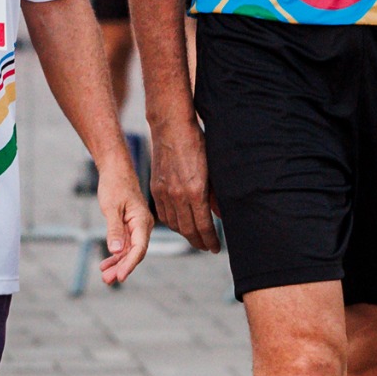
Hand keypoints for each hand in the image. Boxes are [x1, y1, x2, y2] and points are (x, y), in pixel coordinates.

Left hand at [94, 154, 153, 284]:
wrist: (116, 171)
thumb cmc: (114, 186)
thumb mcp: (111, 208)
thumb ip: (114, 230)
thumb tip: (117, 251)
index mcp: (142, 221)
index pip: (139, 248)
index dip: (130, 264)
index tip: (120, 276)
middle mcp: (143, 226)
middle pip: (134, 253)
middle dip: (121, 268)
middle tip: (107, 280)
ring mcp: (136, 227)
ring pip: (129, 251)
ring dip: (117, 264)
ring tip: (104, 277)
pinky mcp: (129, 226)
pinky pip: (124, 245)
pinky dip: (116, 255)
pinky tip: (106, 264)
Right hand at [148, 117, 220, 252]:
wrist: (171, 127)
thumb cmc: (197, 143)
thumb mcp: (213, 168)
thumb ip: (217, 195)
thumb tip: (221, 215)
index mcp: (195, 191)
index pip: (204, 226)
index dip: (211, 240)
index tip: (216, 248)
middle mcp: (178, 195)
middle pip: (188, 229)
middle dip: (199, 241)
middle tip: (207, 247)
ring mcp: (164, 193)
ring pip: (174, 224)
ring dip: (185, 234)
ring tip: (195, 237)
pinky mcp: (155, 188)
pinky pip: (163, 214)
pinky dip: (172, 223)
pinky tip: (180, 224)